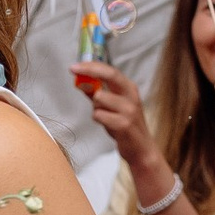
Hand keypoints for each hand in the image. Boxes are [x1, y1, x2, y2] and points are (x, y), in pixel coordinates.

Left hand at [72, 59, 165, 185]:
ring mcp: (129, 110)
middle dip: (89, 70)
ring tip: (104, 116)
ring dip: (95, 107)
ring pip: (99, 98)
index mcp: (129, 89)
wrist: (141, 149)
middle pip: (109, 75)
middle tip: (73, 70)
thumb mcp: (113, 106)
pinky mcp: (124, 124)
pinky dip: (98, 119)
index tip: (75, 66)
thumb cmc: (124, 126)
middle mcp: (131, 96)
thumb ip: (98, 93)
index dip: (92, 66)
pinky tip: (106, 125)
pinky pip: (98, 115)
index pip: (110, 70)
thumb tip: (81, 82)